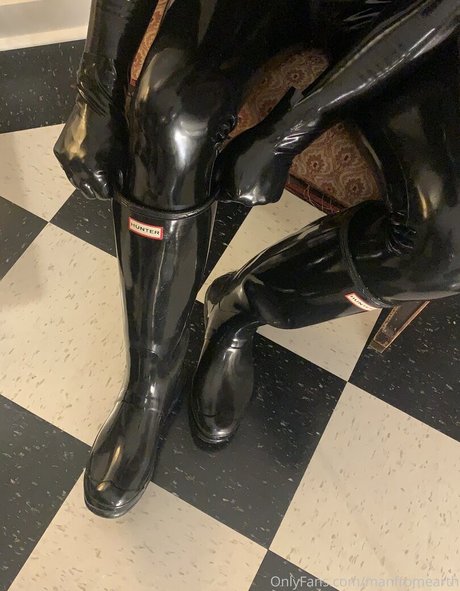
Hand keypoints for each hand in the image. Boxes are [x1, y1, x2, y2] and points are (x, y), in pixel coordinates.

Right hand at [54, 54, 127, 200]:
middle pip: (87, 191)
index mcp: (93, 170)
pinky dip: (76, 169)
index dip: (110, 191)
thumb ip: (117, 174)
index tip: (114, 187)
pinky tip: (84, 163)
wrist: (96, 104)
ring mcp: (66, 160)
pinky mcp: (59, 152)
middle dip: (97, 188)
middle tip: (105, 182)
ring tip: (95, 174)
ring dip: (86, 181)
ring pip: (76, 182)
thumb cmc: (114, 127)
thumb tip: (117, 187)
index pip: (102, 194)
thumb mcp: (120, 154)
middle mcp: (76, 168)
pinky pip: (68, 170)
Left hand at [213, 129, 293, 206]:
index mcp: (234, 193)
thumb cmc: (251, 146)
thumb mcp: (224, 158)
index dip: (224, 187)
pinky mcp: (274, 197)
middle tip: (243, 170)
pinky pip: (264, 194)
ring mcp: (263, 199)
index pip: (223, 197)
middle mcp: (248, 200)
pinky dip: (263, 187)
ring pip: (251, 196)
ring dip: (251, 187)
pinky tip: (263, 174)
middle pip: (238, 197)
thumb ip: (217, 176)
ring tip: (254, 170)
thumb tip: (214, 184)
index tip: (228, 179)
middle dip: (238, 186)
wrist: (275, 142)